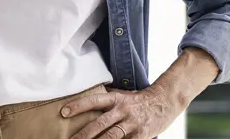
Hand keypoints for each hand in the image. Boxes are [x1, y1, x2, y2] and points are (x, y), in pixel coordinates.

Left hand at [60, 86, 182, 138]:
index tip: (63, 112)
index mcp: (116, 98)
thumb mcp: (122, 95)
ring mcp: (132, 123)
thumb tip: (83, 104)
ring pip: (111, 136)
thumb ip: (106, 101)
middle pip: (99, 123)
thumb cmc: (138, 100)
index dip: (78, 106)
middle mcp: (123, 110)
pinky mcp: (141, 134)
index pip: (94, 100)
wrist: (165, 101)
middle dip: (83, 134)